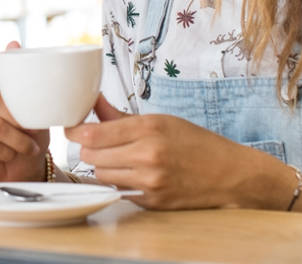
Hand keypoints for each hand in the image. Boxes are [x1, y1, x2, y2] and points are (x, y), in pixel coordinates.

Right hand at [0, 42, 47, 182]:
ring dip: (17, 139)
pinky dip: (6, 152)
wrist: (25, 166)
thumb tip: (12, 42)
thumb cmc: (27, 133)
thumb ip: (21, 74)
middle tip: (33, 130)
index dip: (10, 88)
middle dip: (16, 117)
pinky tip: (10, 155)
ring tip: (28, 147)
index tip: (30, 105)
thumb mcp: (31, 103)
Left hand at [65, 95, 288, 209]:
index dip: (75, 130)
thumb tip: (92, 101)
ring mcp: (149, 181)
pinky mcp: (151, 201)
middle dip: (88, 149)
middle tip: (96, 143)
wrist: (230, 174)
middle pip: (91, 156)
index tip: (72, 127)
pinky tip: (131, 173)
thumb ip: (120, 115)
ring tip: (117, 158)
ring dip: (102, 166)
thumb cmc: (196, 143)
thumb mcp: (161, 120)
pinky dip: (118, 181)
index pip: (93, 134)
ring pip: (101, 175)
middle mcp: (147, 155)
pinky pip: (118, 190)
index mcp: (149, 128)